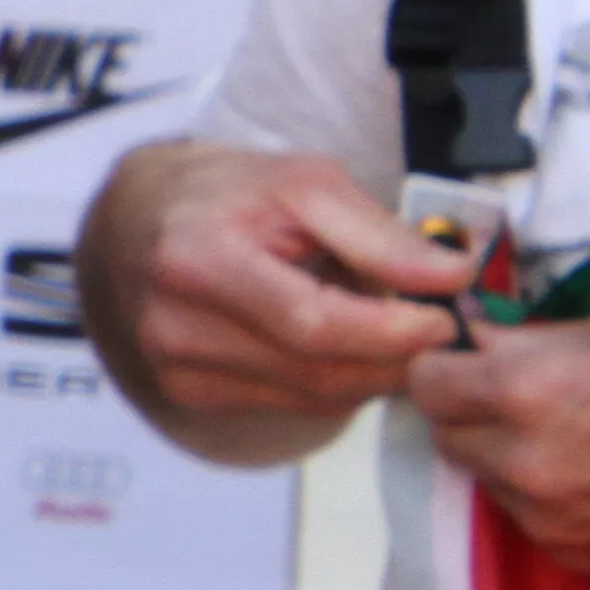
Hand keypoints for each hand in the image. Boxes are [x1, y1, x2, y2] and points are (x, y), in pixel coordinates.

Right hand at [81, 141, 473, 465]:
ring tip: (391, 331)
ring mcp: (176, 368)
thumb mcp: (302, 184)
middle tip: (437, 331)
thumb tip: (451, 277)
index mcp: (197, 259)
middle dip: (394, 358)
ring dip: (371, 374)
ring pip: (311, 396)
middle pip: (316, 370)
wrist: (138, 222)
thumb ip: (377, 233)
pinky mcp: (187, 393)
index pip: (311, 321)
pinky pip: (291, 404)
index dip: (390, 331)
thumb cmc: (224, 196)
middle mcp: (175, 324)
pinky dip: (335, 382)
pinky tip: (343, 347)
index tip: (443, 318)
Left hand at [404, 310, 589, 580]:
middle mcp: (523, 460)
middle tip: (516, 392)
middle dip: (468, 409)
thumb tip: (483, 341)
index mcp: (528, 389)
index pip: (426, 380)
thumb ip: (537, 340)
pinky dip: (544, 495)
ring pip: (485, 478)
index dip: (444, 363)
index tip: (466, 357)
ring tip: (573, 434)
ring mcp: (546, 518)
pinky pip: (528, 517)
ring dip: (505, 454)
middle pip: (445, 433)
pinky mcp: (574, 557)